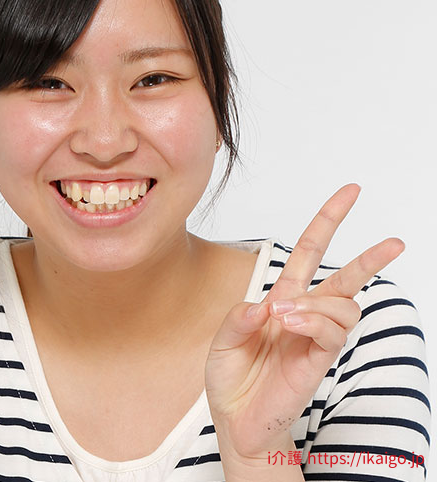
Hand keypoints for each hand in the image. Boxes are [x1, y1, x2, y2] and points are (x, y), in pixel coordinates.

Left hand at [204, 184, 404, 460]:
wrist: (235, 422)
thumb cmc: (231, 379)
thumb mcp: (222, 341)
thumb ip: (239, 318)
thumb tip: (267, 304)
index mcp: (281, 300)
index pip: (308, 253)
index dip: (327, 222)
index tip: (351, 193)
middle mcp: (303, 314)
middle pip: (344, 277)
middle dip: (368, 256)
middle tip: (394, 240)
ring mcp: (314, 338)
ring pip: (344, 306)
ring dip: (317, 301)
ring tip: (286, 314)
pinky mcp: (318, 362)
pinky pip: (332, 332)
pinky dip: (314, 320)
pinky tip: (292, 323)